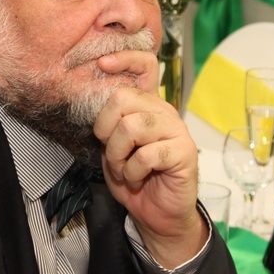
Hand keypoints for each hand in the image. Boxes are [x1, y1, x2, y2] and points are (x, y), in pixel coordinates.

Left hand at [93, 51, 206, 267]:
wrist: (156, 214)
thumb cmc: (133, 177)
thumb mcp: (112, 147)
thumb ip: (108, 124)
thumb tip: (90, 102)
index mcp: (147, 105)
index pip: (144, 65)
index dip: (124, 58)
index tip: (101, 63)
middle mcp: (164, 111)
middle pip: (123, 97)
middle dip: (105, 129)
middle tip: (111, 153)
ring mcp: (176, 130)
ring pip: (131, 126)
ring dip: (117, 155)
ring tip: (123, 169)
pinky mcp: (184, 152)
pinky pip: (146, 154)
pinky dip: (132, 170)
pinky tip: (137, 178)